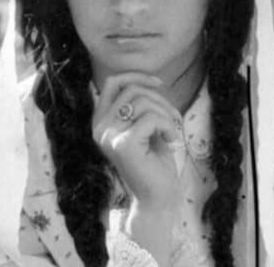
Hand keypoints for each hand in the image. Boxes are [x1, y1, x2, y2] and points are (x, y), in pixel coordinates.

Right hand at [92, 72, 182, 210]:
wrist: (157, 198)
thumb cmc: (154, 162)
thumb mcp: (144, 126)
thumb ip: (139, 105)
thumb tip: (150, 80)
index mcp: (100, 121)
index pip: (112, 82)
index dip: (137, 76)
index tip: (159, 84)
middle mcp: (99, 127)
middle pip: (132, 89)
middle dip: (160, 99)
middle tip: (174, 118)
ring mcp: (109, 136)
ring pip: (143, 101)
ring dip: (166, 113)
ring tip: (172, 130)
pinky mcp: (123, 144)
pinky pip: (152, 118)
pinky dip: (168, 125)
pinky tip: (171, 140)